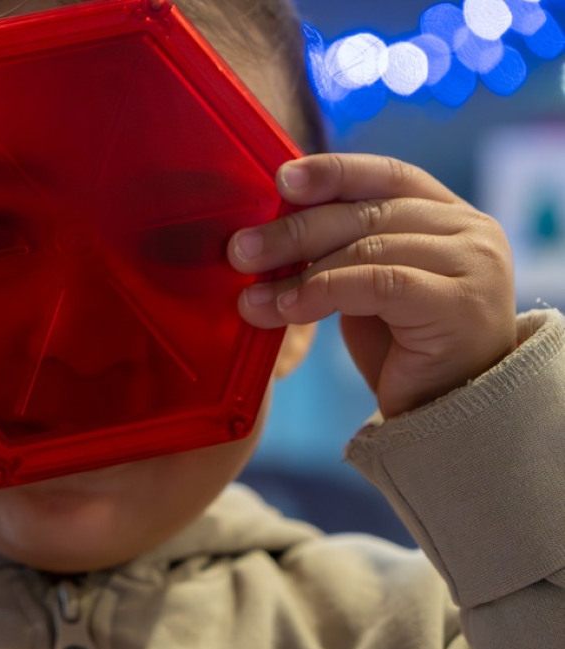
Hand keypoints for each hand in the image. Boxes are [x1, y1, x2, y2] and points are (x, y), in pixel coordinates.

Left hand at [227, 153, 517, 417]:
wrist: (445, 414)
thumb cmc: (402, 348)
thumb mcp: (367, 285)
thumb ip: (339, 250)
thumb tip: (265, 231)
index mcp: (448, 214)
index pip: (386, 176)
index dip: (332, 172)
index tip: (281, 179)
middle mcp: (469, 231)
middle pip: (367, 213)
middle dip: (295, 229)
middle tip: (240, 250)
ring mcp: (471, 265)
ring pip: (367, 248)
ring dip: (298, 272)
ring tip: (251, 296)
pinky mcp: (458, 303)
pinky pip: (376, 283)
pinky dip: (323, 292)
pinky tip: (286, 309)